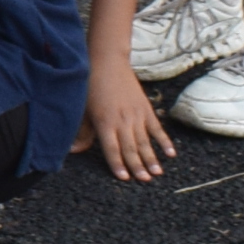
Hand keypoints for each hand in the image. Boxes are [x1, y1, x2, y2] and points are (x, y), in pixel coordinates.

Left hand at [84, 66, 175, 182]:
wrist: (107, 62)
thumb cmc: (90, 86)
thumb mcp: (82, 110)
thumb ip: (82, 132)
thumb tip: (73, 151)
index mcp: (104, 122)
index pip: (112, 149)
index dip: (118, 164)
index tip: (124, 178)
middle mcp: (122, 120)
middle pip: (131, 148)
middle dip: (138, 166)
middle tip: (145, 181)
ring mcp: (136, 115)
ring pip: (145, 141)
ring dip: (151, 158)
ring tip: (157, 173)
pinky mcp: (146, 108)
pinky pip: (156, 128)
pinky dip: (164, 141)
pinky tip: (171, 153)